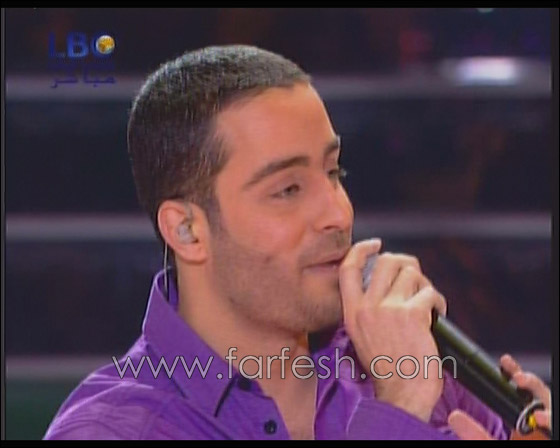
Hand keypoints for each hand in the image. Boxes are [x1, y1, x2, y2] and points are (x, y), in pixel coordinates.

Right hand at [339, 239, 446, 421]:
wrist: (403, 393)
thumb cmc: (388, 367)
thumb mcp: (364, 335)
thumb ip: (369, 307)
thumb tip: (389, 280)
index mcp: (352, 312)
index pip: (348, 268)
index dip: (361, 250)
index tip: (375, 244)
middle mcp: (367, 307)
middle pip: (386, 262)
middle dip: (405, 263)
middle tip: (413, 276)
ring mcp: (389, 309)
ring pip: (412, 274)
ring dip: (424, 285)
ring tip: (427, 303)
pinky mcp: (413, 314)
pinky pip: (430, 293)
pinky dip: (438, 302)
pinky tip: (437, 316)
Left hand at [448, 354, 551, 439]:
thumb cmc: (515, 447)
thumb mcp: (489, 443)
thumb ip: (475, 433)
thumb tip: (454, 417)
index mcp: (523, 421)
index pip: (520, 390)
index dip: (514, 373)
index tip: (505, 362)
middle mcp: (538, 422)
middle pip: (539, 395)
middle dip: (531, 382)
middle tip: (518, 377)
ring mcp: (547, 429)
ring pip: (550, 407)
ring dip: (543, 398)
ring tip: (530, 397)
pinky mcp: (551, 434)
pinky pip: (554, 425)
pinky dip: (551, 419)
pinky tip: (544, 420)